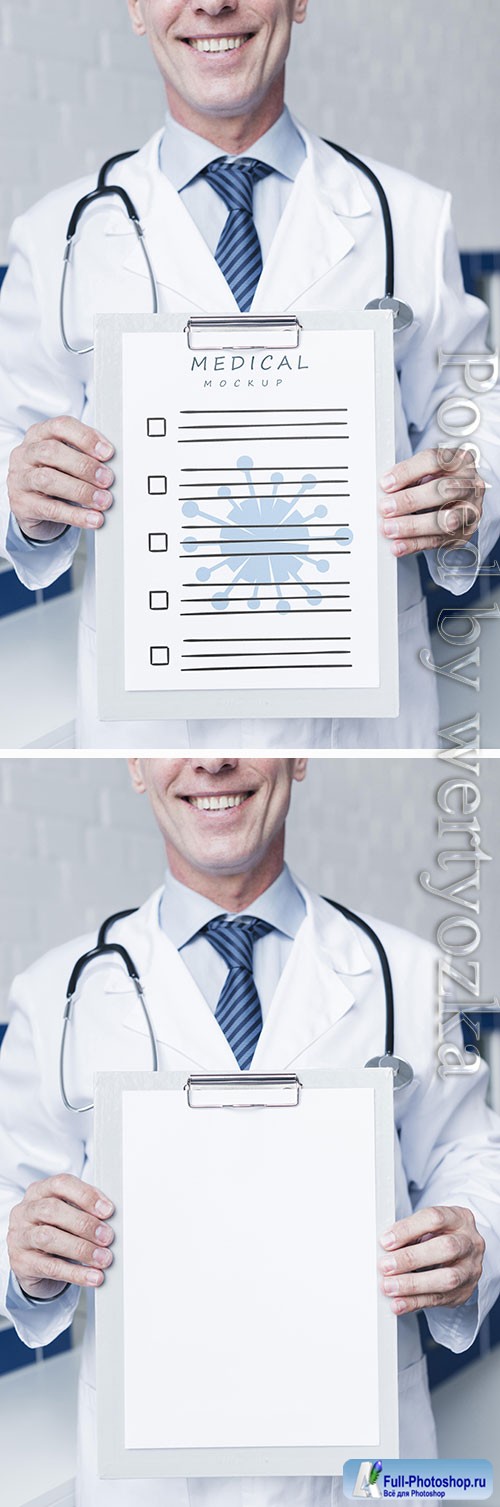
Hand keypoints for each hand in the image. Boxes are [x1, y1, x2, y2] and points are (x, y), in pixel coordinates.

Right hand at [7, 417, 114, 541]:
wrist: (32, 508)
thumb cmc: (55, 476)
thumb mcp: (67, 461)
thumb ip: (85, 455)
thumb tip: (111, 463)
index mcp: (38, 435)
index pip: (60, 426)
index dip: (85, 437)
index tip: (107, 452)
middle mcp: (25, 454)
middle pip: (52, 452)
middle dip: (84, 465)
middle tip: (107, 479)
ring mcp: (20, 479)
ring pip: (48, 480)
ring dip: (81, 490)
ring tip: (103, 500)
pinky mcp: (22, 505)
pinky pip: (50, 509)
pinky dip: (76, 515)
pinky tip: (93, 518)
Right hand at [7, 1174, 114, 1299]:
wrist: (31, 1264)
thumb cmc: (54, 1231)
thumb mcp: (66, 1216)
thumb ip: (84, 1210)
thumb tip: (110, 1218)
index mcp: (38, 1192)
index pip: (61, 1184)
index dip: (86, 1195)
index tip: (107, 1210)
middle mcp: (25, 1211)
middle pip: (52, 1210)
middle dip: (84, 1223)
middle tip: (107, 1237)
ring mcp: (19, 1237)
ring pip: (48, 1238)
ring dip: (81, 1248)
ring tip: (103, 1258)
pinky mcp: (21, 1263)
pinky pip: (50, 1267)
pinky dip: (75, 1273)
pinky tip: (92, 1276)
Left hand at [379, 447, 483, 556]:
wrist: (457, 501)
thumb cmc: (438, 482)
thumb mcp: (426, 471)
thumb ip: (408, 476)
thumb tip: (384, 488)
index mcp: (460, 461)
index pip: (434, 461)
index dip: (408, 472)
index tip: (386, 483)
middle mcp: (471, 485)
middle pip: (442, 490)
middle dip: (410, 500)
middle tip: (386, 508)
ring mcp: (471, 510)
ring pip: (445, 520)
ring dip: (413, 525)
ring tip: (389, 528)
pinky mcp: (464, 534)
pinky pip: (438, 541)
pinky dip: (415, 544)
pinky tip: (398, 545)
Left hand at [379, 1205, 484, 1313]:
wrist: (462, 1256)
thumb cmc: (440, 1236)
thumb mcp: (429, 1226)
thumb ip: (411, 1233)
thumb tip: (385, 1246)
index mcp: (460, 1218)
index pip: (434, 1219)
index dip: (408, 1229)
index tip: (386, 1241)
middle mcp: (470, 1243)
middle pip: (446, 1248)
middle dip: (411, 1258)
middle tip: (386, 1265)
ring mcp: (470, 1270)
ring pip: (446, 1278)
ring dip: (413, 1284)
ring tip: (389, 1286)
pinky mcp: (463, 1293)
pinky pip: (439, 1300)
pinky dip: (415, 1302)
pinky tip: (398, 1303)